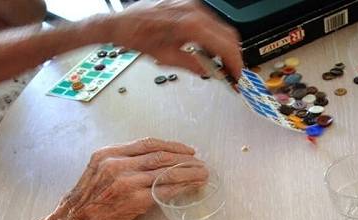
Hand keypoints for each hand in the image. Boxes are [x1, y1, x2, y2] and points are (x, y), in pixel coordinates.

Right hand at [15, 138, 207, 219]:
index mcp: (107, 154)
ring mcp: (125, 181)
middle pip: (160, 155)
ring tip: (202, 174)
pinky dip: (181, 188)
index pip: (147, 143)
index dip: (171, 146)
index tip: (186, 150)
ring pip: (165, 172)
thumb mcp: (97, 174)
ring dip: (188, 173)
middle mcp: (116, 164)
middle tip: (200, 162)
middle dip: (184, 158)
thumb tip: (148, 164)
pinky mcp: (133, 200)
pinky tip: (192, 188)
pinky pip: (164, 191)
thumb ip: (120, 165)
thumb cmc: (84, 205)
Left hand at [105, 0, 242, 79]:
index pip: (225, 45)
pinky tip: (207, 49)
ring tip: (219, 63)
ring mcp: (192, 5)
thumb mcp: (166, 57)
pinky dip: (213, 37)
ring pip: (221, 28)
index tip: (236, 75)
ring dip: (224, 46)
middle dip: (233, 55)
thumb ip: (192, 65)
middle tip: (231, 72)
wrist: (121, 23)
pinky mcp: (188, 5)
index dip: (234, 63)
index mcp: (191, 24)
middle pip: (228, 35)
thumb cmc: (137, 36)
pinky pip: (210, 21)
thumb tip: (208, 72)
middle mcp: (194, 11)